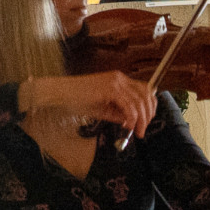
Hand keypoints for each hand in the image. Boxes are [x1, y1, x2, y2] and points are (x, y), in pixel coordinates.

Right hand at [22, 72, 156, 136]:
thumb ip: (118, 112)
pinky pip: (128, 105)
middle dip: (148, 114)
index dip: (150, 106)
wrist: (58, 93)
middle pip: (146, 95)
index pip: (145, 90)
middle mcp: (120, 78)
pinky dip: (132, 118)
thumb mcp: (103, 107)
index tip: (147, 121)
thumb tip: (132, 122)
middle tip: (143, 129)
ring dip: (141, 119)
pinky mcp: (109, 89)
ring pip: (139, 101)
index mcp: (120, 80)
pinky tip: (128, 126)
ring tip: (137, 131)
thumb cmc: (77, 100)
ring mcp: (115, 82)